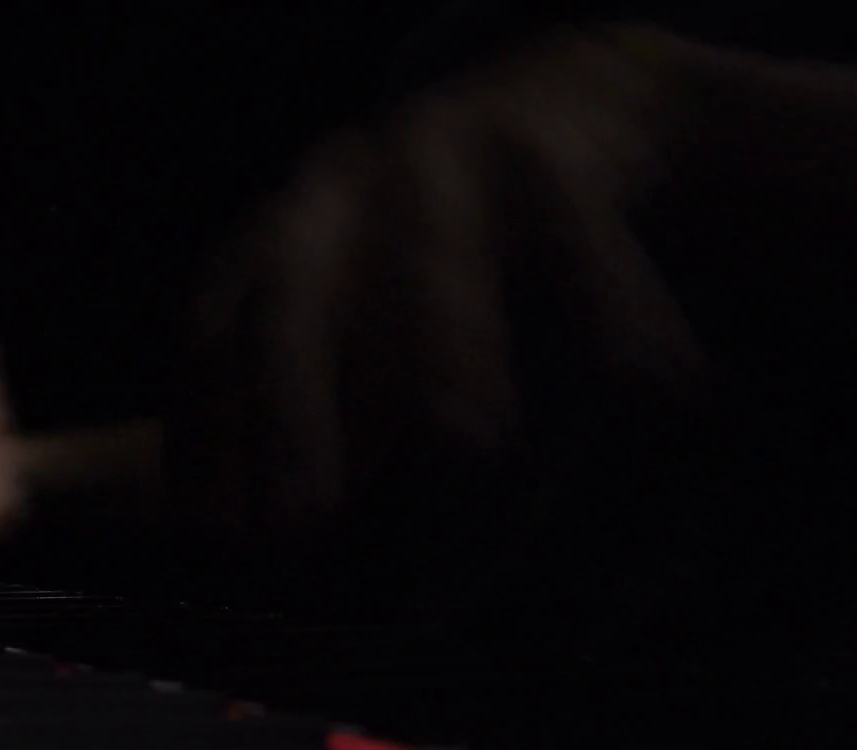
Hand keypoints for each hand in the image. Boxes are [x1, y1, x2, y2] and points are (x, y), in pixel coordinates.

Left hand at [175, 26, 717, 547]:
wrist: (575, 106)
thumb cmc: (437, 248)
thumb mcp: (359, 327)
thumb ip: (302, 416)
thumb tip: (223, 529)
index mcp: (278, 243)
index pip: (213, 334)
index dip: (206, 430)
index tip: (216, 536)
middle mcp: (341, 195)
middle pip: (295, 298)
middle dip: (293, 411)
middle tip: (305, 525)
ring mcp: (439, 156)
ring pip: (437, 256)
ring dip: (452, 350)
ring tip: (478, 450)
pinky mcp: (551, 138)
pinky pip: (579, 225)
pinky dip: (616, 305)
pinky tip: (651, 387)